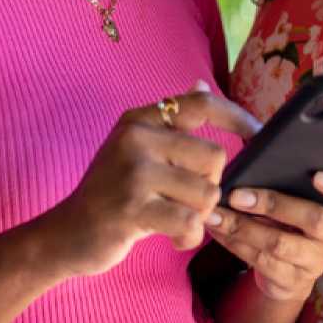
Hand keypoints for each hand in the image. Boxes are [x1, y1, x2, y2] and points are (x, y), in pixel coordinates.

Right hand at [38, 88, 259, 277]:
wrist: (66, 234)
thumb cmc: (111, 192)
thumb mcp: (136, 148)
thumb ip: (172, 122)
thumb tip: (202, 84)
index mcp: (140, 119)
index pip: (202, 102)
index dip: (236, 117)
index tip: (256, 135)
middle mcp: (137, 138)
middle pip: (214, 157)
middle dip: (210, 185)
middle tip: (185, 200)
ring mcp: (134, 172)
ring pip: (207, 193)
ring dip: (199, 216)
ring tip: (177, 221)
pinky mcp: (133, 208)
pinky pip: (190, 222)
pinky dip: (190, 238)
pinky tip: (174, 238)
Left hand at [205, 173, 322, 300]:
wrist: (290, 267)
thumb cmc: (293, 211)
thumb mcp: (299, 191)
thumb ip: (290, 169)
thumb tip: (254, 138)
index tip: (318, 176)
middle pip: (314, 220)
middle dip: (273, 205)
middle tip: (238, 195)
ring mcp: (317, 261)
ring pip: (280, 244)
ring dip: (243, 227)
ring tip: (215, 212)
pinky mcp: (293, 281)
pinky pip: (260, 262)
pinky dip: (233, 243)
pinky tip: (216, 228)